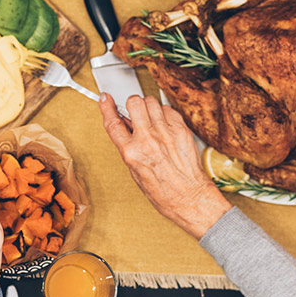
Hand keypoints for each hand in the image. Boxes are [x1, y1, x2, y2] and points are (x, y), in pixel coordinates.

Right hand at [99, 94, 231, 238]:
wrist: (189, 197)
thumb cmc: (163, 191)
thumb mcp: (135, 171)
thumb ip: (128, 147)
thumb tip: (125, 127)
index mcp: (132, 153)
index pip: (113, 123)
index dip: (106, 107)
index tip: (105, 99)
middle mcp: (148, 140)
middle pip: (134, 103)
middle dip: (132, 105)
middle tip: (135, 112)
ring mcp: (165, 133)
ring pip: (151, 102)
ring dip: (148, 107)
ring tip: (151, 119)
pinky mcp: (181, 130)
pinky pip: (168, 109)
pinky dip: (164, 113)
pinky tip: (165, 124)